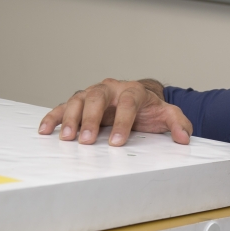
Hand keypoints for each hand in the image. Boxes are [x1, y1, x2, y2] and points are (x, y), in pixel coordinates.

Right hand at [37, 79, 191, 145]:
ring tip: (66, 138)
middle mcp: (111, 88)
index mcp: (133, 91)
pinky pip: (63, 107)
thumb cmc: (151, 109)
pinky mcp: (80, 102)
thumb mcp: (168, 114)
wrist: (140, 98)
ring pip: (78, 100)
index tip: (116, 142)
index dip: (121, 122)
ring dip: (70, 118)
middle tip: (85, 140)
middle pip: (97, 98)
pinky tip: (45, 130)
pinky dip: (53, 117)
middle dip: (90, 119)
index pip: (127, 104)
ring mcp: (93, 93)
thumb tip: (184, 138)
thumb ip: (178, 124)